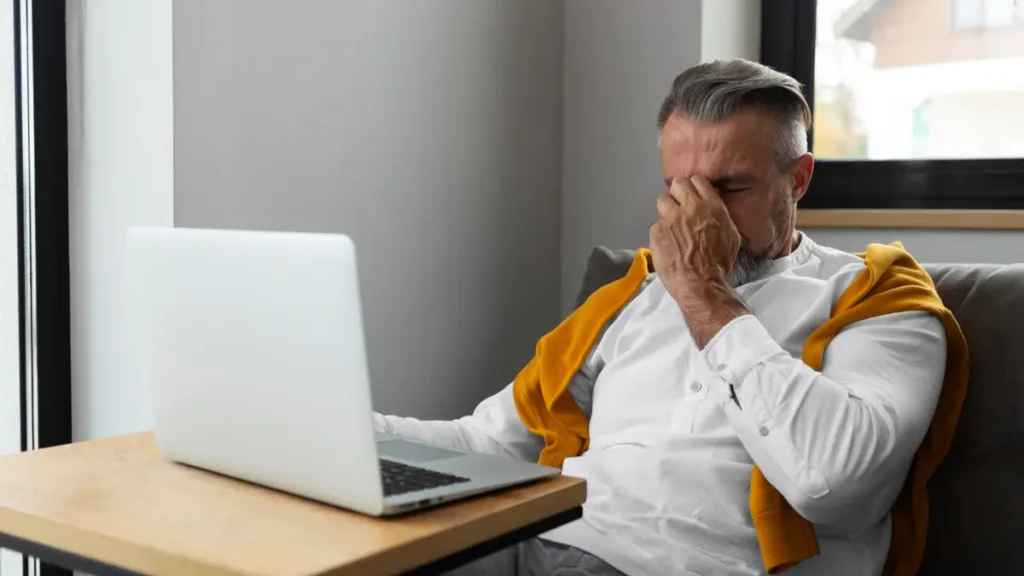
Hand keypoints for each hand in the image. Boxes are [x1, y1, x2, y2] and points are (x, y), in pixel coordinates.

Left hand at [650, 175, 740, 296]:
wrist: (700, 283)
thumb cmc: (718, 264)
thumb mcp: (730, 234)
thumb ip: (719, 215)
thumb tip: (712, 207)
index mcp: (711, 206)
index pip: (698, 180)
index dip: (693, 188)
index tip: (692, 195)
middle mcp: (690, 208)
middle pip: (678, 183)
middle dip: (678, 193)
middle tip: (679, 206)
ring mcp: (671, 218)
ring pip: (662, 200)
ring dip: (666, 209)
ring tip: (671, 224)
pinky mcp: (657, 231)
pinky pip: (655, 223)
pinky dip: (660, 231)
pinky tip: (667, 242)